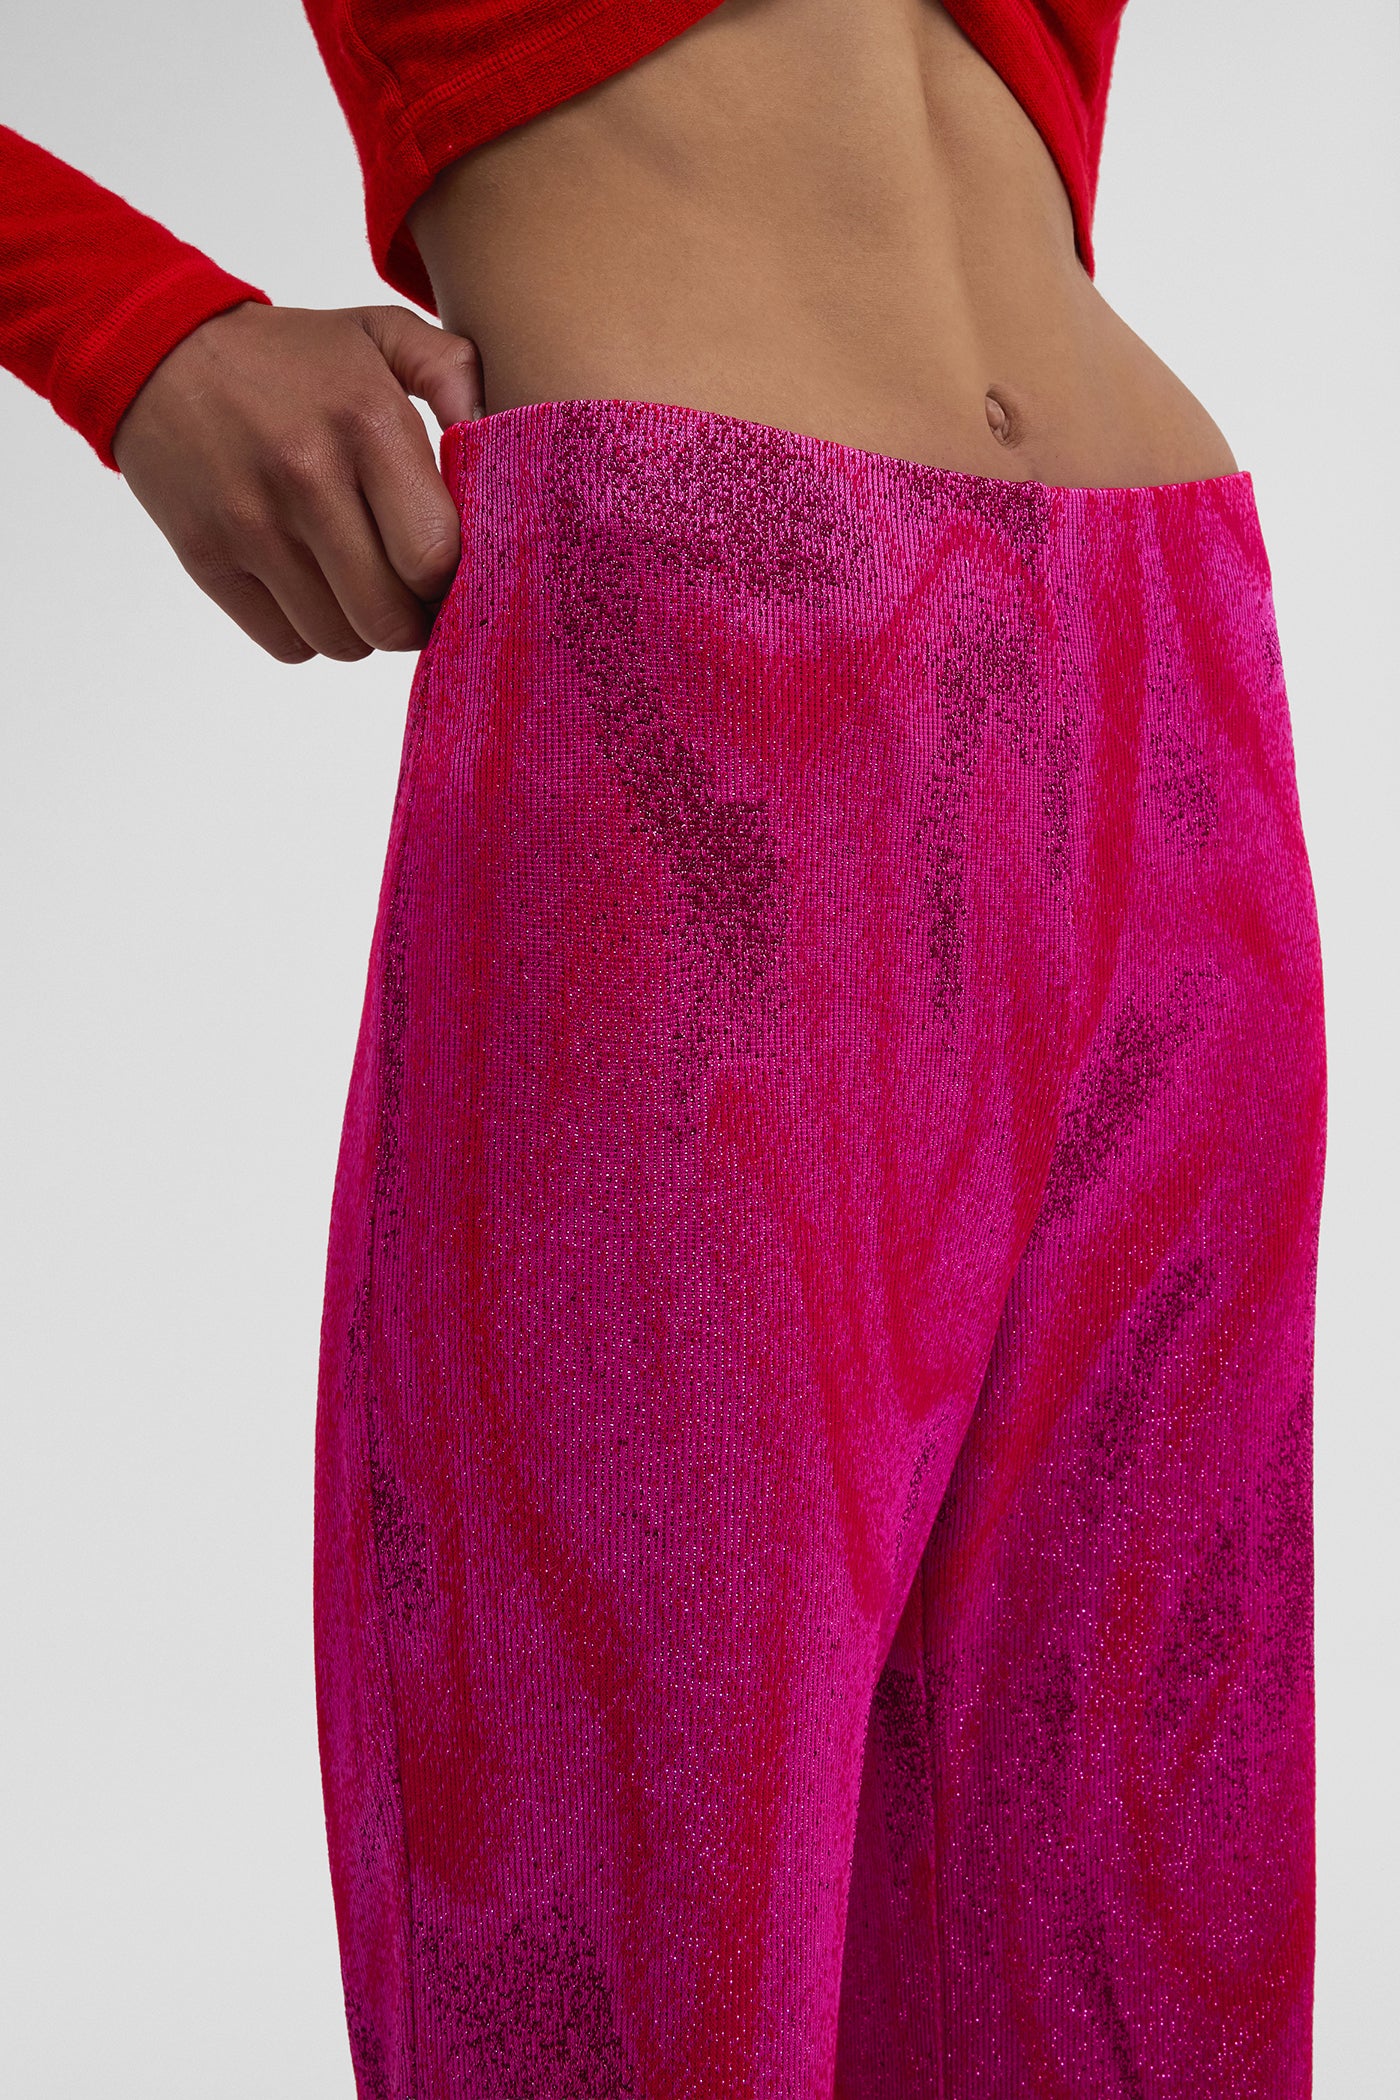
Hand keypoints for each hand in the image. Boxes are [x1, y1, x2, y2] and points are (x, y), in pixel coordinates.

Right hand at [110, 300, 484, 663]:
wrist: (160, 352)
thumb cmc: (293, 358)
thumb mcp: (380, 334)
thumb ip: (454, 372)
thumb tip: (503, 436)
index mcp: (366, 424)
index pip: (435, 558)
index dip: (453, 580)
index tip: (449, 567)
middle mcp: (307, 479)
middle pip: (389, 618)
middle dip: (414, 618)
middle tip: (412, 593)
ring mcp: (251, 525)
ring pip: (341, 642)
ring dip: (363, 630)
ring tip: (361, 586)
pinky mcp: (208, 560)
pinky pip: (288, 645)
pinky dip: (310, 634)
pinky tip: (312, 588)